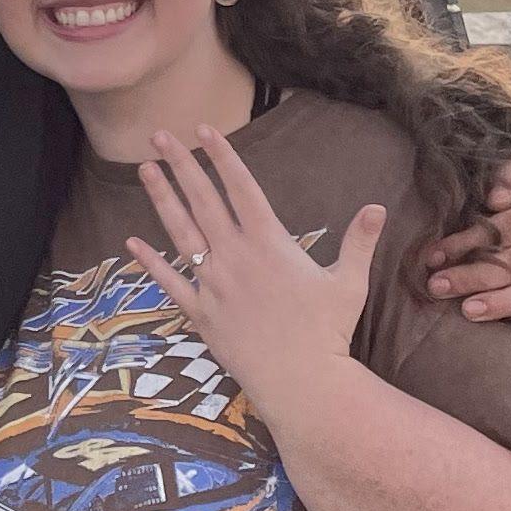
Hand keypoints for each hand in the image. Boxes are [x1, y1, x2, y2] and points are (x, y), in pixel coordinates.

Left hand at [127, 126, 384, 406]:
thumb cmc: (328, 332)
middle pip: (203, 200)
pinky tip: (132, 241)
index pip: (240, 187)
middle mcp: (235, 256)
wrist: (301, 381)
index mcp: (269, 243)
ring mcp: (213, 283)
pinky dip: (150, 261)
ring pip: (180, 232)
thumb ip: (358, 241)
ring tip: (145, 169)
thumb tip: (377, 207)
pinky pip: (170, 282)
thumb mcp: (349, 282)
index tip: (204, 130)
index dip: (221, 156)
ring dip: (162, 198)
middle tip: (161, 136)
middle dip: (181, 164)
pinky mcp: (200, 312)